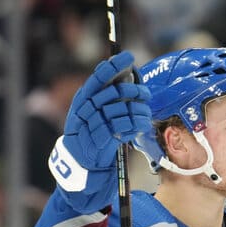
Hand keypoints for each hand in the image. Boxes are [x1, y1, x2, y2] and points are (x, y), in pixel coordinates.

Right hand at [50, 52, 150, 211]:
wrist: (81, 169)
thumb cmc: (92, 138)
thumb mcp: (93, 116)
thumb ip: (106, 99)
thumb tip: (127, 75)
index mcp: (81, 103)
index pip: (96, 80)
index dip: (112, 67)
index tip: (127, 57)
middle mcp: (84, 113)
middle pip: (113, 93)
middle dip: (133, 91)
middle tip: (144, 93)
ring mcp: (92, 128)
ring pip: (121, 110)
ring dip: (138, 109)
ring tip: (144, 113)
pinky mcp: (101, 144)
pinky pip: (123, 128)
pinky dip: (136, 124)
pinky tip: (141, 125)